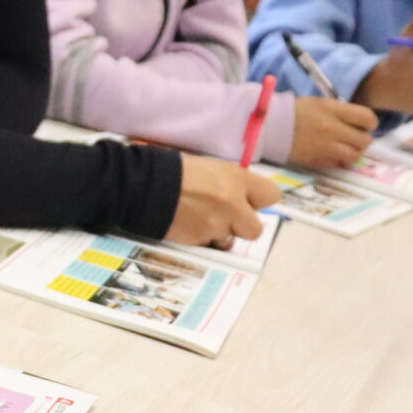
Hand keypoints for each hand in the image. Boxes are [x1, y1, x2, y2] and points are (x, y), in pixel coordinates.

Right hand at [165, 154, 281, 247]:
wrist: (141, 185)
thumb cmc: (171, 171)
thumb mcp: (208, 169)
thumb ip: (229, 184)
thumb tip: (241, 198)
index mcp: (236, 178)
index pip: (271, 196)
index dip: (258, 201)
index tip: (247, 201)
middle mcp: (233, 202)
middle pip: (255, 229)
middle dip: (241, 226)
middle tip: (224, 217)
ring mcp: (217, 224)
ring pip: (229, 239)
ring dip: (217, 233)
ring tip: (196, 218)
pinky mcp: (200, 239)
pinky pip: (207, 244)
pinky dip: (198, 237)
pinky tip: (185, 223)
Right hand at [287, 97, 378, 169]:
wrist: (269, 127)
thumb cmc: (295, 112)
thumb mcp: (320, 104)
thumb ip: (340, 112)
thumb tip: (358, 123)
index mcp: (333, 110)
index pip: (368, 119)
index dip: (370, 123)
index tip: (364, 125)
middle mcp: (332, 128)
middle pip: (364, 140)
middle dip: (361, 139)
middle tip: (353, 137)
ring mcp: (325, 146)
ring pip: (355, 155)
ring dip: (352, 152)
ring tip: (344, 148)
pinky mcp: (318, 160)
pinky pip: (339, 163)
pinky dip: (339, 160)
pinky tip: (331, 154)